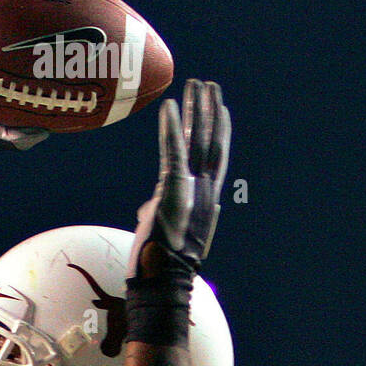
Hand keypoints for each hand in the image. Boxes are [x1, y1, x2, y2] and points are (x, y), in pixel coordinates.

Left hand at [128, 79, 230, 278]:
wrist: (162, 281)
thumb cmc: (158, 263)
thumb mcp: (160, 230)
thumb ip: (158, 211)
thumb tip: (147, 207)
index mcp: (204, 199)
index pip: (214, 157)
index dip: (217, 131)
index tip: (218, 107)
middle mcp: (204, 191)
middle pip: (210, 141)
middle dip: (209, 110)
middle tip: (207, 84)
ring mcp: (192, 190)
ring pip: (198, 141)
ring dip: (197, 109)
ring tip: (197, 83)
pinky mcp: (174, 190)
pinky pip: (173, 152)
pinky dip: (172, 129)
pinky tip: (170, 106)